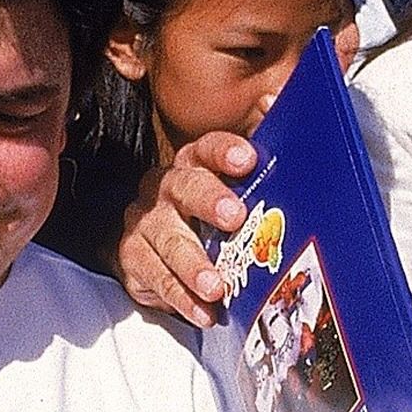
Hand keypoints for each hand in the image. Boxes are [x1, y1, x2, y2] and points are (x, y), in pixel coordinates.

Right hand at [113, 133, 256, 327]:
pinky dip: (181, 298)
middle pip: (184, 188)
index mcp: (192, 165)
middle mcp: (164, 188)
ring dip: (193, 264)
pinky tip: (204, 313)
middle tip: (234, 218)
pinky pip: (155, 278)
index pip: (205, 149)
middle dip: (209, 201)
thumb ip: (255, 154)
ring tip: (216, 287)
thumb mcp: (232, 186)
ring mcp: (144, 223)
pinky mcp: (132, 258)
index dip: (224, 152)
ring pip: (166, 240)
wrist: (151, 244)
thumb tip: (279, 97)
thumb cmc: (203, 214)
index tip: (247, 160)